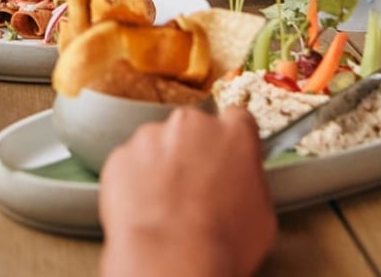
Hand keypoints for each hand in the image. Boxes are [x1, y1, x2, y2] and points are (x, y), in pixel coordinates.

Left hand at [99, 107, 274, 276]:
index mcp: (233, 135)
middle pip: (193, 129)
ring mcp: (151, 137)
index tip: (227, 157)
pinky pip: (129, 164)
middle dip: (193, 153)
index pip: (237, 121)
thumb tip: (241, 186)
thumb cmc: (220, 243)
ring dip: (161, 167)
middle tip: (195, 191)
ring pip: (158, 145)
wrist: (171, 258)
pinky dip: (134, 182)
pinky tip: (145, 210)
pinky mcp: (121, 156)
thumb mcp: (260, 213)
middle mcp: (191, 125)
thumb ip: (249, 182)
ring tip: (166, 206)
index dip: (231, 142)